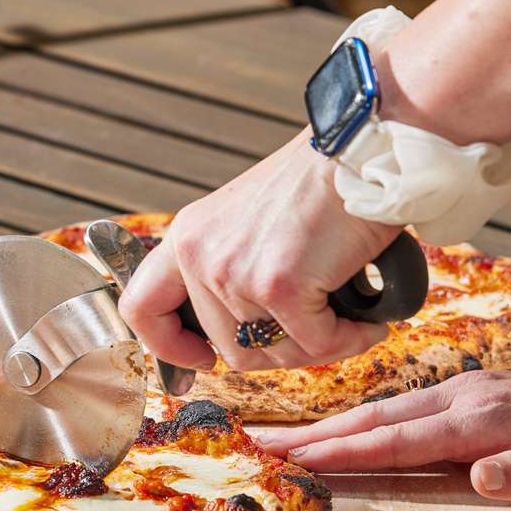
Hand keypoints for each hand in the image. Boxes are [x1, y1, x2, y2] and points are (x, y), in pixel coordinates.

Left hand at [119, 132, 397, 371]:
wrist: (360, 151)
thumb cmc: (318, 184)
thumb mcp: (247, 222)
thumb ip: (230, 268)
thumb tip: (247, 331)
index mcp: (188, 238)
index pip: (142, 308)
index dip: (167, 346)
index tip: (200, 359)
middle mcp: (200, 255)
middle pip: (231, 348)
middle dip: (282, 350)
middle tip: (320, 330)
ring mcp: (235, 273)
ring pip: (276, 352)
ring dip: (321, 345)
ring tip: (349, 319)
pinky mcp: (280, 285)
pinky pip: (317, 344)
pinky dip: (349, 339)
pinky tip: (368, 320)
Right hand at [254, 362, 510, 501]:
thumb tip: (482, 478)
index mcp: (484, 422)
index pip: (399, 442)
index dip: (345, 455)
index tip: (297, 463)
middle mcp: (466, 400)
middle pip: (376, 422)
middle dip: (317, 437)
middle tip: (263, 449)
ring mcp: (467, 394)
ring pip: (385, 412)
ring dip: (334, 428)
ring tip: (289, 442)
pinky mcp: (473, 396)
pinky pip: (405, 410)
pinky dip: (366, 421)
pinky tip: (350, 430)